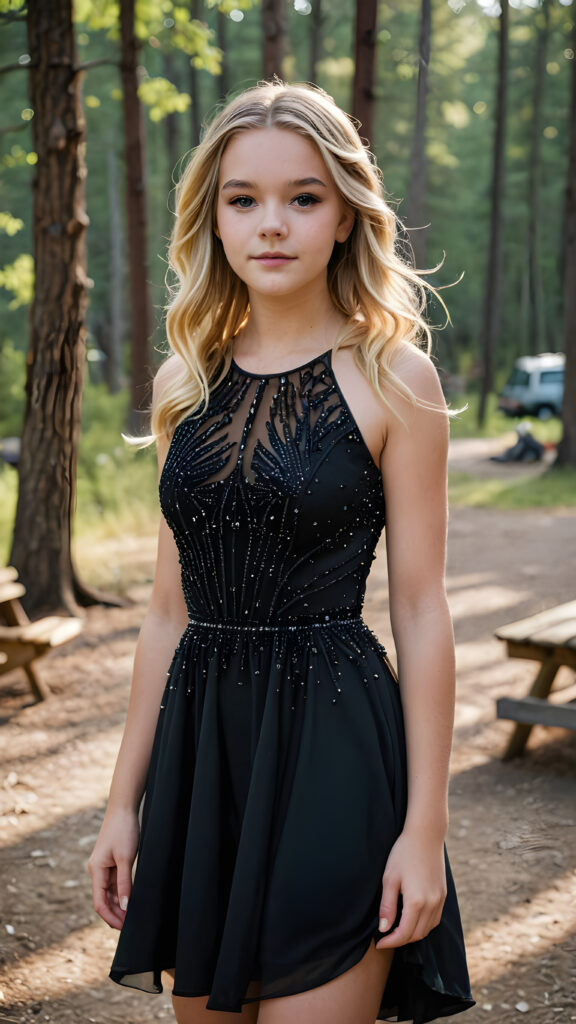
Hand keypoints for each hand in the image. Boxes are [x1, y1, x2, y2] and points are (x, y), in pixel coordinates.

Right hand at [87, 808, 139, 928]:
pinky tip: (131, 900)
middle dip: (115, 914)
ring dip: (119, 906)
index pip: (99, 902)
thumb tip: (125, 906)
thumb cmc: (123, 831)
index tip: (123, 928)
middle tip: (130, 927)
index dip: (110, 917)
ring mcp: (104, 867)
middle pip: (103, 900)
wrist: (123, 809)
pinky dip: (122, 894)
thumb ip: (125, 883)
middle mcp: (97, 871)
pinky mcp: (112, 863)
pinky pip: (115, 884)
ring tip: (132, 917)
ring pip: (109, 893)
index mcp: (96, 870)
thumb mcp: (126, 858)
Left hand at [375, 828, 446, 948]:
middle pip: (416, 935)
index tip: (378, 943)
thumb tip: (383, 929)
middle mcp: (432, 904)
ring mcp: (440, 900)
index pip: (404, 934)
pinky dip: (424, 925)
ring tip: (396, 930)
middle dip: (400, 940)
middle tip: (385, 937)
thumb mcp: (390, 878)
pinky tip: (412, 919)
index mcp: (417, 901)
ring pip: (427, 930)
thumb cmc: (404, 853)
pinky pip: (435, 920)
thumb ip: (387, 906)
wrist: (425, 836)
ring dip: (412, 934)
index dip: (390, 942)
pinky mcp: (444, 895)